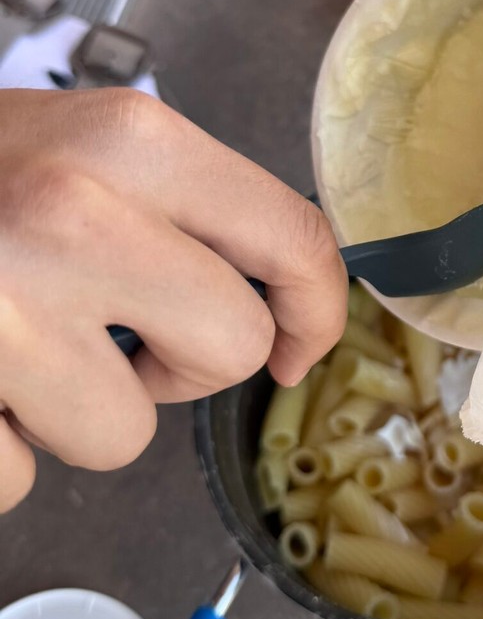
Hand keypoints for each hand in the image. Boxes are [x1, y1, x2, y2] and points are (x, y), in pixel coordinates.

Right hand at [0, 89, 346, 510]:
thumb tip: (284, 301)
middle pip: (231, 350)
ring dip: (77, 408)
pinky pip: (22, 477)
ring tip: (11, 342)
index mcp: (129, 142)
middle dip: (184, 361)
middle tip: (118, 330)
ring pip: (126, 433)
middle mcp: (75, 217)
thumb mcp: (76, 142)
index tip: (298, 342)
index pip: (293, 238)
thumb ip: (182, 207)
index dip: (316, 307)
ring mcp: (4, 313)